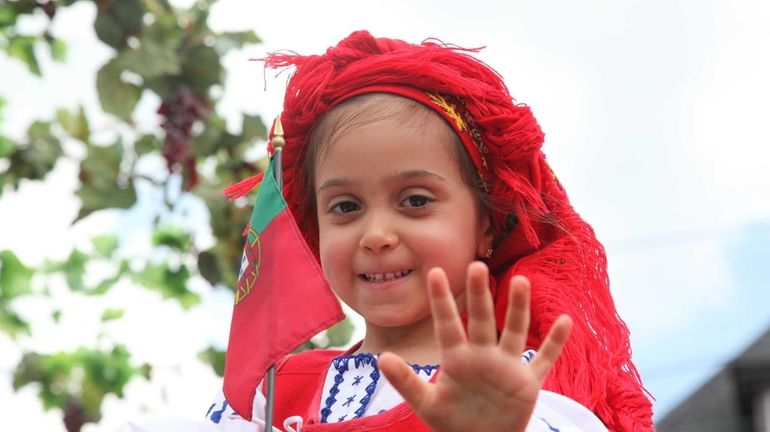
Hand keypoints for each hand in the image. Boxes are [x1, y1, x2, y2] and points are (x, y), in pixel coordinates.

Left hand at [378, 262, 572, 431]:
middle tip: (476, 266)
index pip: (447, 324)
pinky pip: (544, 359)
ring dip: (518, 308)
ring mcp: (506, 366)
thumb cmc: (452, 424)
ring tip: (521, 281)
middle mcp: (482, 355)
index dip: (441, 299)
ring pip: (514, 331)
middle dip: (480, 295)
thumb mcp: (426, 404)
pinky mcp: (527, 383)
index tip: (434, 272)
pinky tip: (565, 320)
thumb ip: (406, 382)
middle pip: (482, 319)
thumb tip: (381, 359)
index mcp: (457, 358)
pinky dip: (555, 342)